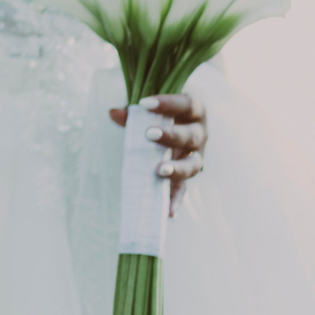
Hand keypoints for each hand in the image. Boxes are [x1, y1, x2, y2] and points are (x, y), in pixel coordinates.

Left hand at [110, 93, 207, 215]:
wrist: (176, 127)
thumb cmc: (161, 115)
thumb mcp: (150, 110)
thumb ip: (134, 112)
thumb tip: (114, 113)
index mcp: (194, 111)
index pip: (186, 104)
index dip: (168, 104)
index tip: (144, 103)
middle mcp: (200, 134)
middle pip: (191, 136)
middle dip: (171, 135)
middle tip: (148, 134)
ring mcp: (196, 157)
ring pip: (193, 164)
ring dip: (177, 168)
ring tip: (160, 171)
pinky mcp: (186, 177)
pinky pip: (183, 189)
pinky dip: (176, 200)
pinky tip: (167, 211)